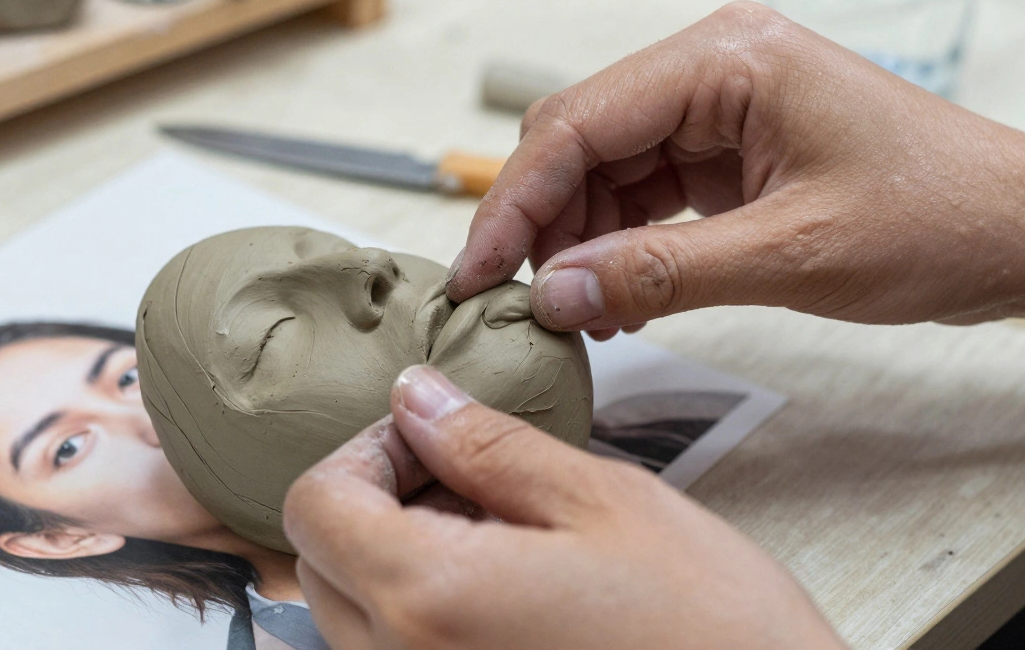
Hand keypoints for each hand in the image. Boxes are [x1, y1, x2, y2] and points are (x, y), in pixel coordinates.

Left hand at [283, 365, 846, 649]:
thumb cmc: (708, 628)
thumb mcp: (600, 502)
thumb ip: (489, 444)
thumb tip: (415, 397)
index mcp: (426, 597)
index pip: (316, 505)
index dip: (365, 451)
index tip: (432, 435)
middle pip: (320, 561)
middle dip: (375, 498)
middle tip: (468, 472)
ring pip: (355, 613)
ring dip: (398, 553)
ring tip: (500, 529)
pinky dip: (425, 607)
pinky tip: (508, 584)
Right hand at [447, 1, 1024, 336]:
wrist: (1018, 230)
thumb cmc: (939, 217)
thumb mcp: (791, 255)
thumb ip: (660, 275)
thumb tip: (554, 295)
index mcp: (726, 60)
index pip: (577, 124)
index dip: (512, 202)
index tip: (475, 273)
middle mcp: (711, 68)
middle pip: (577, 140)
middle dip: (539, 224)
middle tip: (516, 302)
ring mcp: (718, 107)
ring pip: (600, 170)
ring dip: (576, 241)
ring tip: (576, 314)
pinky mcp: (727, 147)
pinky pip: (640, 192)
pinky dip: (616, 245)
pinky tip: (615, 297)